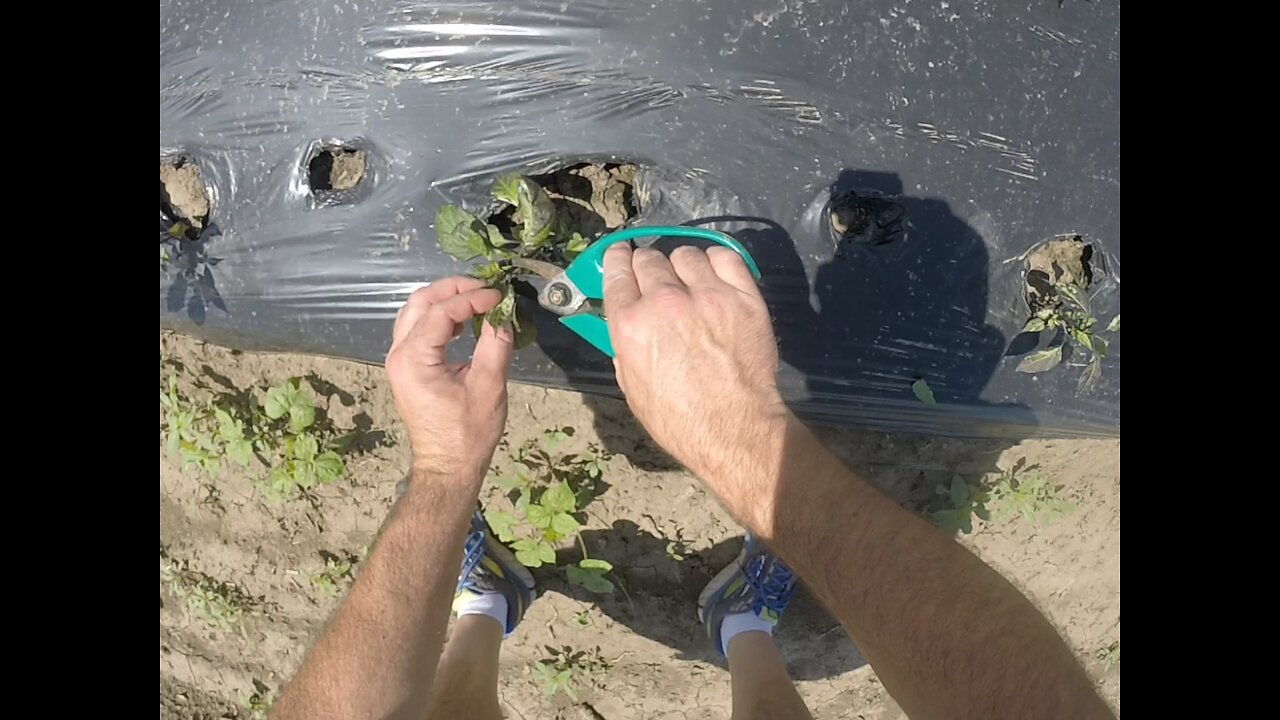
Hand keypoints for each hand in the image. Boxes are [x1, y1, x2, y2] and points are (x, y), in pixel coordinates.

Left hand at [385, 277, 513, 481]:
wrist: (447, 468)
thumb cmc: (468, 434)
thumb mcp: (489, 387)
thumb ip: (495, 344)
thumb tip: (504, 315)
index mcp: (414, 359)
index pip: (441, 311)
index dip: (471, 297)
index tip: (499, 296)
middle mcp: (398, 355)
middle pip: (419, 302)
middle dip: (453, 289)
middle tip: (485, 288)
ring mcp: (398, 361)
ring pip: (414, 312)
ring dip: (444, 300)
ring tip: (477, 299)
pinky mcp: (406, 367)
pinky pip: (417, 328)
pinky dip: (439, 316)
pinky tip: (464, 320)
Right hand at [603, 244, 784, 480]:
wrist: (733, 429)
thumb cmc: (677, 419)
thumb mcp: (631, 385)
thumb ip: (625, 344)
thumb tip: (627, 321)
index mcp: (630, 324)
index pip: (617, 272)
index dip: (617, 259)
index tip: (620, 253)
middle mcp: (664, 301)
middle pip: (650, 260)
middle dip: (648, 266)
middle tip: (657, 278)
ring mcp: (706, 295)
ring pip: (686, 255)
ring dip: (682, 265)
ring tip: (689, 280)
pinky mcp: (742, 297)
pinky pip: (726, 257)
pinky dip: (716, 261)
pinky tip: (715, 273)